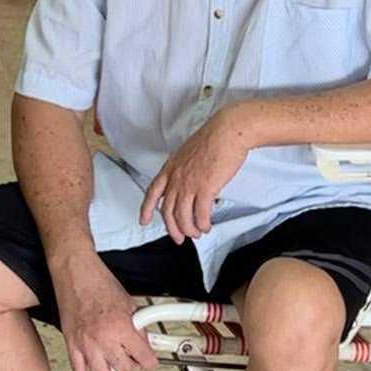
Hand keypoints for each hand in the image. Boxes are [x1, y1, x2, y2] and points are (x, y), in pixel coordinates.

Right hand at [52, 252, 155, 370]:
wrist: (75, 272)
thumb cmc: (99, 282)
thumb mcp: (129, 303)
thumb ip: (137, 326)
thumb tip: (144, 341)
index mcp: (121, 328)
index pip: (143, 357)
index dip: (151, 362)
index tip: (152, 362)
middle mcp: (103, 339)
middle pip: (124, 369)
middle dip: (134, 369)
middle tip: (137, 366)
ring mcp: (86, 344)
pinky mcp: (72, 344)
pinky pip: (79, 370)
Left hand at [140, 106, 253, 243]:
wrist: (227, 132)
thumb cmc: (213, 139)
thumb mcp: (188, 152)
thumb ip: (184, 168)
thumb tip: (188, 182)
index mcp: (171, 168)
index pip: (152, 192)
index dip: (146, 209)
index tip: (143, 220)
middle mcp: (176, 178)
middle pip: (167, 211)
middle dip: (173, 228)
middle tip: (179, 238)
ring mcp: (189, 184)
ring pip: (183, 217)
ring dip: (190, 229)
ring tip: (197, 233)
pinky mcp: (206, 189)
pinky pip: (200, 214)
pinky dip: (203, 224)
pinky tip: (207, 226)